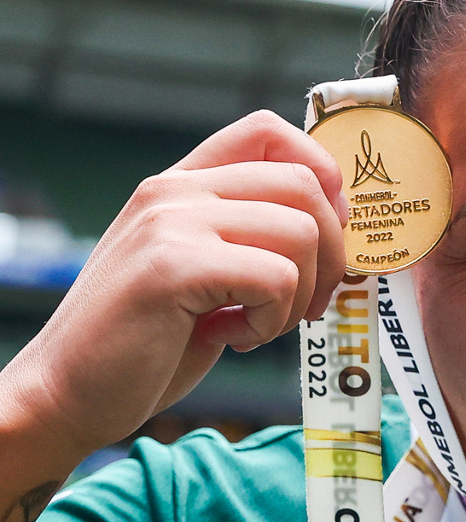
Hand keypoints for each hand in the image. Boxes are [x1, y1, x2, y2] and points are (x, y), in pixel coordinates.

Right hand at [1, 111, 346, 464]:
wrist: (70, 390)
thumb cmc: (149, 340)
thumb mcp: (206, 270)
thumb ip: (253, 236)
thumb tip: (339, 226)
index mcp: (184, 183)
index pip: (271, 131)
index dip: (323, 178)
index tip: (323, 238)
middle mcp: (176, 190)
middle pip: (306, 184)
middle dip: (330, 255)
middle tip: (302, 305)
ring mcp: (171, 223)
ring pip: (300, 233)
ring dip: (299, 297)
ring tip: (256, 325)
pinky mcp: (172, 267)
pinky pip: (277, 278)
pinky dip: (271, 321)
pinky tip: (231, 336)